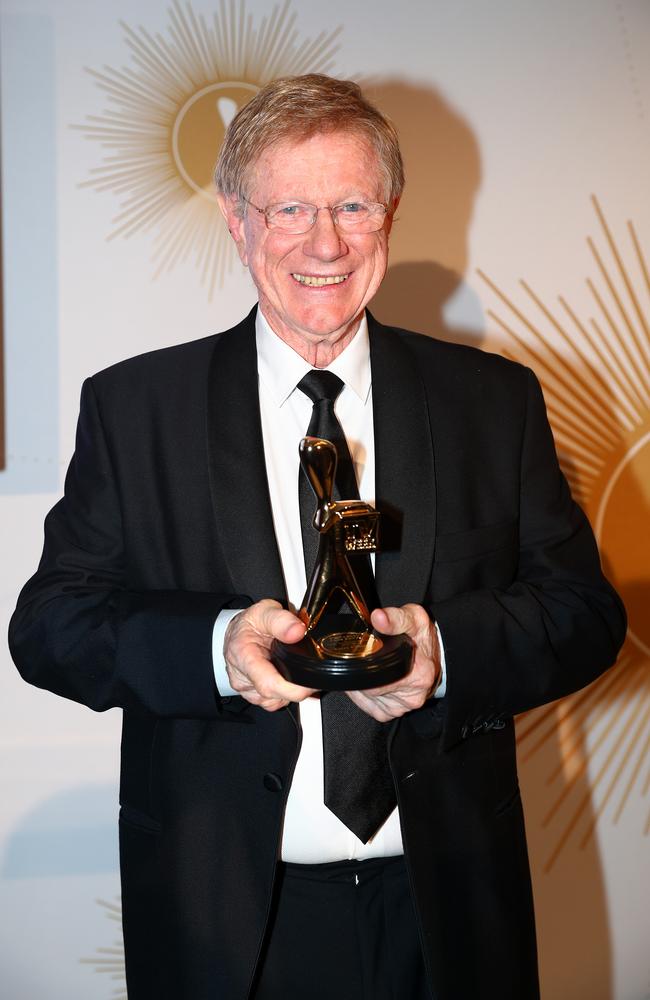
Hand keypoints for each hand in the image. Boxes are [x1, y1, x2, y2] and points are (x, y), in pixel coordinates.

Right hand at [223, 599, 315, 710]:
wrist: (236, 632)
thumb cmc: (249, 623)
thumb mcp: (264, 611)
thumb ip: (281, 620)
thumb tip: (298, 631)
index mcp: (244, 656)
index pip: (269, 684)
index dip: (293, 688)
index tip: (310, 682)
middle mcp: (242, 678)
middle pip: (274, 696)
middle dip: (296, 687)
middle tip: (306, 669)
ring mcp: (246, 690)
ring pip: (275, 701)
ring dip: (289, 690)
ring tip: (290, 668)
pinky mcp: (252, 696)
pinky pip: (273, 702)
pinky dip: (284, 694)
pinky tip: (284, 676)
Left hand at [346, 604, 440, 720]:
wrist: (437, 656)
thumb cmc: (423, 638)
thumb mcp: (413, 619)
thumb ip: (394, 617)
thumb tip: (378, 617)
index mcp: (419, 674)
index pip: (375, 677)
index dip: (363, 665)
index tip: (364, 654)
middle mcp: (412, 695)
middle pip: (368, 688)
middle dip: (362, 672)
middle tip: (371, 657)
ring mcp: (403, 706)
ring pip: (366, 698)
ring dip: (363, 684)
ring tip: (376, 667)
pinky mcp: (394, 712)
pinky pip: (369, 706)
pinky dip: (365, 695)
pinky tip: (375, 681)